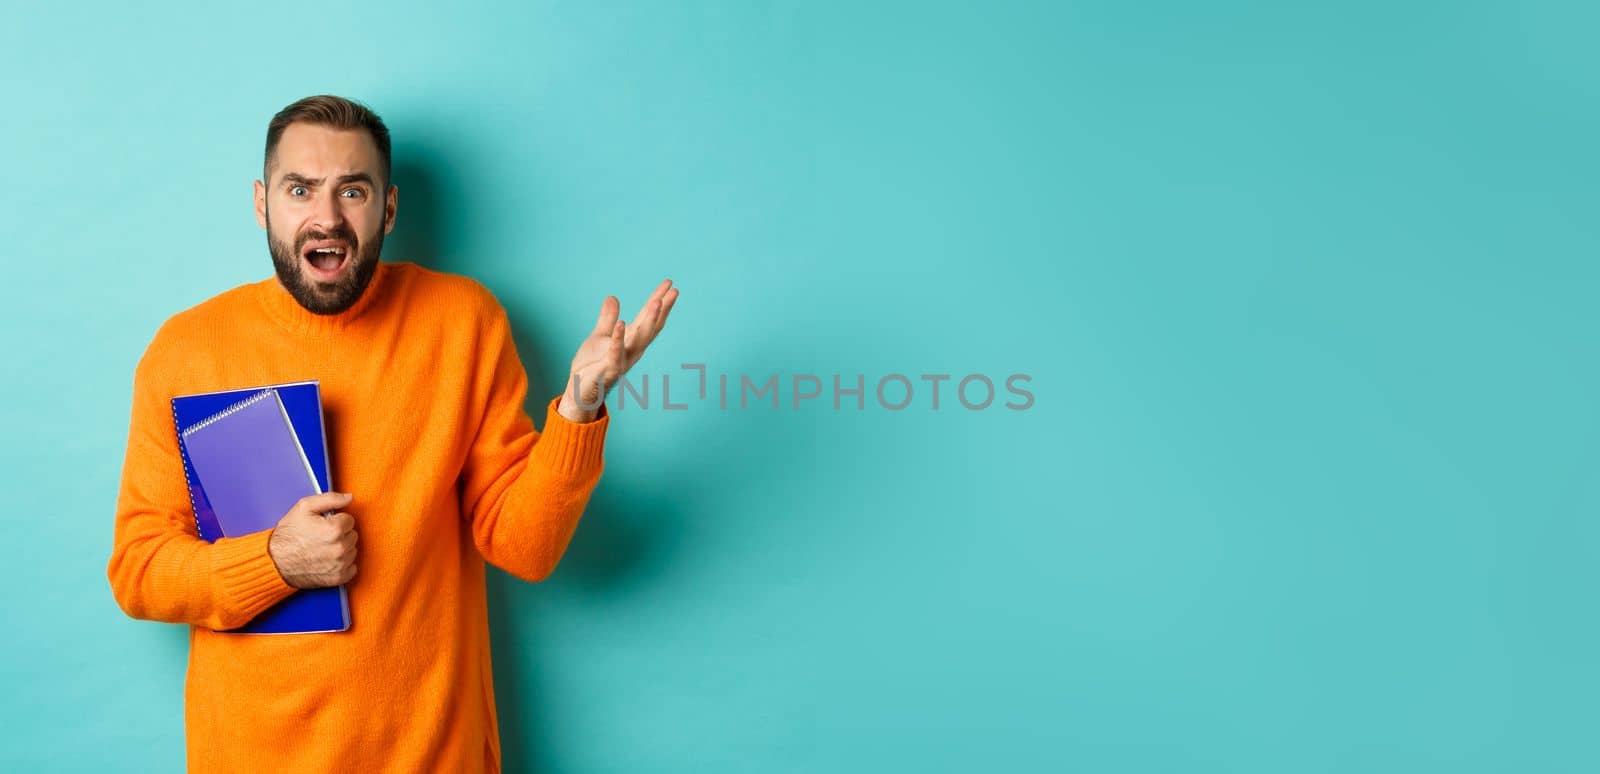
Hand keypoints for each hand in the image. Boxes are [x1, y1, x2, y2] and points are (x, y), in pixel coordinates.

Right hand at [267, 491, 358, 588]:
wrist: (275, 561)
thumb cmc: (288, 535)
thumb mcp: (304, 507)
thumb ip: (331, 499)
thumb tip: (349, 498)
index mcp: (335, 529)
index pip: (349, 520)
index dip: (336, 520)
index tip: (324, 525)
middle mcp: (340, 548)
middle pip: (352, 535)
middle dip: (340, 534)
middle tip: (321, 536)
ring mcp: (340, 564)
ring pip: (352, 550)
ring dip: (342, 548)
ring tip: (322, 548)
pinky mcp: (338, 577)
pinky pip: (352, 567)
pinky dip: (343, 564)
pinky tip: (328, 560)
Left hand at [557, 278, 678, 421]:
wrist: (580, 390)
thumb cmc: (591, 366)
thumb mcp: (599, 336)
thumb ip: (607, 319)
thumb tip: (613, 297)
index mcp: (631, 340)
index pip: (647, 317)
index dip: (659, 300)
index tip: (669, 284)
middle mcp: (633, 350)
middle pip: (651, 326)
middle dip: (663, 308)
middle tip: (674, 290)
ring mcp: (624, 359)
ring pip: (640, 338)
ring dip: (649, 320)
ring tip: (657, 302)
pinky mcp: (610, 368)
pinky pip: (616, 352)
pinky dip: (619, 338)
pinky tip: (622, 323)